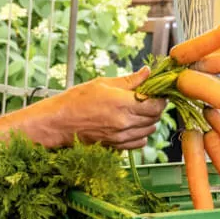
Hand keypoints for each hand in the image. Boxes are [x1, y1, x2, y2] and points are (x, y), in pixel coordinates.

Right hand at [31, 68, 165, 148]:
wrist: (59, 122)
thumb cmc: (77, 99)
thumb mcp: (103, 83)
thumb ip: (129, 80)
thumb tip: (147, 72)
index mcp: (122, 103)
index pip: (156, 105)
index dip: (160, 98)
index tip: (157, 93)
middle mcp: (124, 122)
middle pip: (155, 117)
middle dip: (155, 108)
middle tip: (147, 99)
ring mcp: (121, 137)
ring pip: (149, 130)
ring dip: (148, 121)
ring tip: (138, 112)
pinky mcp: (116, 146)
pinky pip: (139, 142)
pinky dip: (140, 134)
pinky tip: (131, 125)